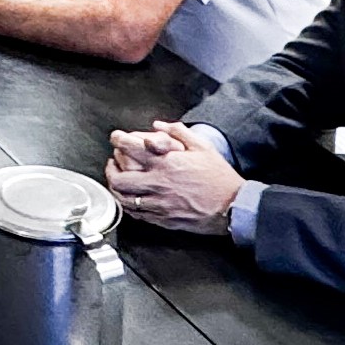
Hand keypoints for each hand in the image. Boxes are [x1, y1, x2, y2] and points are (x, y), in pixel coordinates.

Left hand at [102, 121, 242, 235]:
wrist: (233, 207)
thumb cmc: (219, 178)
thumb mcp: (203, 147)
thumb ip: (178, 132)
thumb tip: (158, 125)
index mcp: (166, 163)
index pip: (131, 149)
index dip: (118, 141)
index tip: (115, 138)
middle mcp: (158, 183)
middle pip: (120, 179)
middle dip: (110, 170)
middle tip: (112, 164)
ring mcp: (159, 203)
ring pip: (125, 200)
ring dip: (117, 190)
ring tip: (118, 183)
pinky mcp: (164, 219)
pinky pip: (138, 214)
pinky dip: (129, 206)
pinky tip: (131, 200)